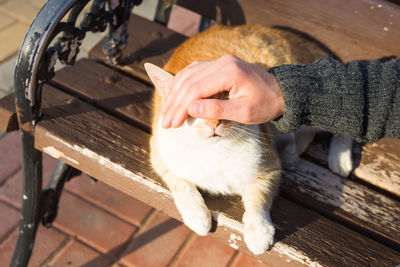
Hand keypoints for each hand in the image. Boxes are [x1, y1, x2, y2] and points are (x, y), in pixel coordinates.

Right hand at [161, 54, 284, 127]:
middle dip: (175, 103)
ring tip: (166, 110)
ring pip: (188, 74)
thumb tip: (190, 108)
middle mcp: (222, 62)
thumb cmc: (264, 105)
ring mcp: (220, 61)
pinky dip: (182, 82)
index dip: (181, 107)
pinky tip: (174, 93)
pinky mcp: (219, 64)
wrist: (279, 92)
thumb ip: (217, 109)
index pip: (195, 89)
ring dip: (175, 93)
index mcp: (229, 72)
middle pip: (189, 81)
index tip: (172, 123)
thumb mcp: (244, 112)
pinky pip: (195, 70)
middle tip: (165, 122)